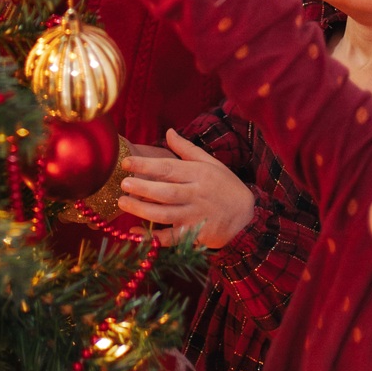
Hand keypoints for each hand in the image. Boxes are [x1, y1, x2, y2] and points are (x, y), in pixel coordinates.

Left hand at [117, 130, 255, 247]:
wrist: (247, 217)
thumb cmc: (225, 186)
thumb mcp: (210, 163)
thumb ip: (186, 149)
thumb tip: (168, 131)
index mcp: (199, 174)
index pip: (168, 168)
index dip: (146, 165)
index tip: (126, 163)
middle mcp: (196, 195)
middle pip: (166, 192)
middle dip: (143, 188)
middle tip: (123, 184)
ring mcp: (195, 217)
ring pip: (166, 215)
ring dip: (143, 210)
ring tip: (123, 203)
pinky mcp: (195, 235)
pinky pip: (171, 239)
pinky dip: (153, 238)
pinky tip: (135, 233)